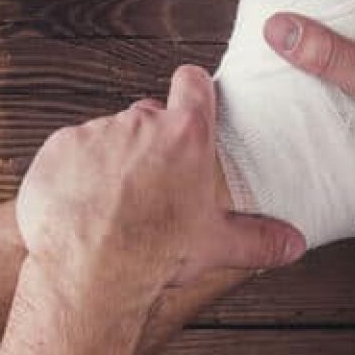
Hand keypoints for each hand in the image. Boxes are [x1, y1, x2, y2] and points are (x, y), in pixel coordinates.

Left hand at [14, 64, 305, 305]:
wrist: (90, 271)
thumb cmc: (155, 255)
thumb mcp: (217, 245)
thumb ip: (260, 239)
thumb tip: (294, 244)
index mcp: (185, 135)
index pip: (192, 82)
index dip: (191, 91)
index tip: (190, 105)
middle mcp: (140, 122)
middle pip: (147, 115)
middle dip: (149, 142)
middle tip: (150, 183)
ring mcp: (96, 131)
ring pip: (108, 134)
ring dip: (110, 158)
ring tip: (111, 202)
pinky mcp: (60, 147)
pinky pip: (71, 150)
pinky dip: (74, 170)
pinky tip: (80, 204)